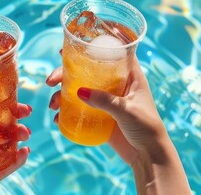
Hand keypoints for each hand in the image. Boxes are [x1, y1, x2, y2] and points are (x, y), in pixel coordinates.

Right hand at [46, 55, 189, 193]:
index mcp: (130, 76)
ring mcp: (107, 101)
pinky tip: (58, 118)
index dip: (93, 46)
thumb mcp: (126, 110)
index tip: (71, 46)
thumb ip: (104, 100)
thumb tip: (78, 91)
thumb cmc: (147, 128)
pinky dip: (67, 111)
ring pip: (80, 90)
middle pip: (88, 71)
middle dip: (66, 73)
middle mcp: (117, 85)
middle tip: (51, 81)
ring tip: (53, 105)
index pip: (112, 52)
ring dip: (63, 94)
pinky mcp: (101, 117)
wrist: (149, 156)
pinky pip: (80, 109)